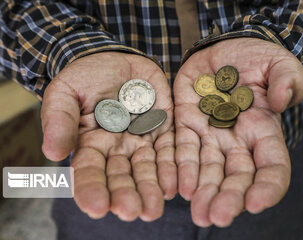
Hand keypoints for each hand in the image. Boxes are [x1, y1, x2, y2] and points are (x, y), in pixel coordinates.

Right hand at [41, 52, 175, 220]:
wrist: (114, 60)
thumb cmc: (85, 77)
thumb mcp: (65, 93)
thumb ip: (59, 120)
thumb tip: (53, 152)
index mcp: (91, 143)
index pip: (89, 171)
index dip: (92, 189)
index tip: (96, 207)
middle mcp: (117, 148)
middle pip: (121, 176)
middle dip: (126, 194)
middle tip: (132, 212)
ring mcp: (141, 139)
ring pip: (147, 169)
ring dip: (151, 189)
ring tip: (154, 208)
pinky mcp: (163, 127)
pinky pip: (168, 150)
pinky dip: (171, 168)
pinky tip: (174, 186)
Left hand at [174, 38, 302, 226]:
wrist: (223, 49)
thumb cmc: (254, 58)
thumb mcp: (279, 64)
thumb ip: (287, 80)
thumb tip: (279, 101)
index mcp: (264, 130)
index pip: (272, 167)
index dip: (267, 187)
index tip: (255, 202)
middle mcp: (237, 141)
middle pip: (236, 177)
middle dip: (229, 198)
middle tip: (217, 216)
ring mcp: (211, 135)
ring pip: (208, 171)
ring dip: (203, 192)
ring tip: (198, 212)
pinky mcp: (186, 125)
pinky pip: (183, 151)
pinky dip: (182, 169)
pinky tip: (179, 188)